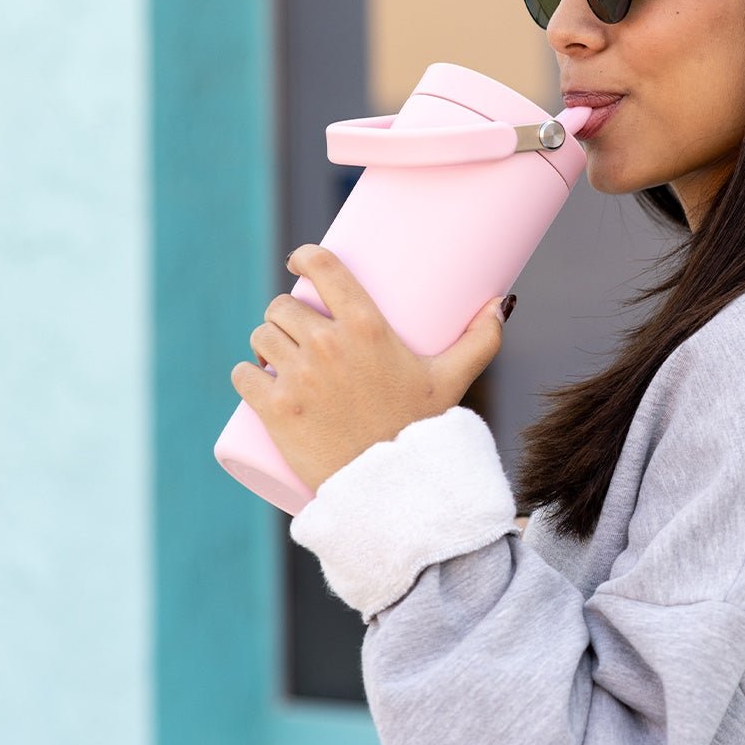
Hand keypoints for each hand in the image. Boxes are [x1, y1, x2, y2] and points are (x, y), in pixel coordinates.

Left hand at [231, 244, 510, 493]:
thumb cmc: (423, 428)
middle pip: (283, 305)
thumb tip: (502, 303)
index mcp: (367, 326)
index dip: (303, 256)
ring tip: (278, 357)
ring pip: (261, 336)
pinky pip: (243, 375)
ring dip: (265, 343)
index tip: (298, 262)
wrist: (395, 488)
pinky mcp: (275, 409)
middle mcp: (328, 344)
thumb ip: (482, 340)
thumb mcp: (453, 380)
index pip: (322, 267)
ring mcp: (298, 377)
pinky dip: (247, 375)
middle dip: (286, 315)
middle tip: (297, 332)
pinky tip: (253, 376)